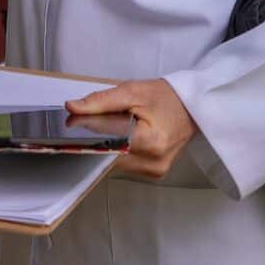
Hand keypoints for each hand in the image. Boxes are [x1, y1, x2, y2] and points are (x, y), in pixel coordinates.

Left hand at [67, 79, 199, 180]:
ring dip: (107, 147)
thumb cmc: (166, 97)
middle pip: (108, 155)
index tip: (73, 122)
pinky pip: (125, 164)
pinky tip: (123, 137)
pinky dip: (119, 151)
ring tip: (115, 127)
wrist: (192, 107)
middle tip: (94, 121)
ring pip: (114, 162)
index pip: (106, 142)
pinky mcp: (155, 173)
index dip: (86, 132)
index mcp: (151, 142)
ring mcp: (155, 171)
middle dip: (96, 139)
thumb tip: (72, 108)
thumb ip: (100, 102)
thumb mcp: (132, 91)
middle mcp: (154, 162)